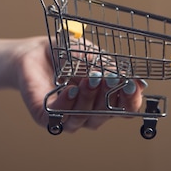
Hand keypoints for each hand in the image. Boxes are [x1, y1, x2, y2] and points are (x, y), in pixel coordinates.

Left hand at [14, 37, 145, 132]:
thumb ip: (110, 69)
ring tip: (88, 79)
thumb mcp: (93, 56)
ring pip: (83, 118)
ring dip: (88, 99)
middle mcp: (89, 113)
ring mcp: (67, 117)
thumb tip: (132, 79)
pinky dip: (66, 105)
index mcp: (105, 100)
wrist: (38, 51)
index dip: (131, 100)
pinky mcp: (46, 116)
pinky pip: (57, 118)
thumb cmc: (69, 55)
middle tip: (108, 78)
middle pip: (104, 115)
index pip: (124, 109)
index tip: (133, 84)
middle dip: (108, 96)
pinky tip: (70, 91)